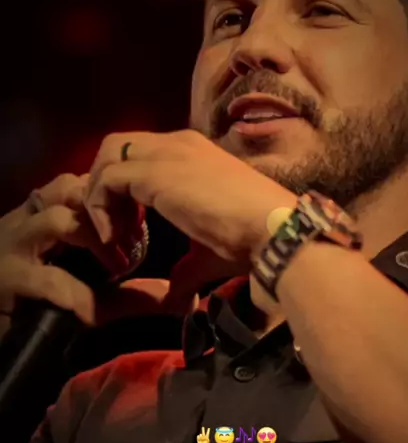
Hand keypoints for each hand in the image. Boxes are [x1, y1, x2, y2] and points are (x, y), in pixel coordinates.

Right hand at [0, 173, 199, 334]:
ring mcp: (13, 248)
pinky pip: (46, 279)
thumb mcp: (86, 292)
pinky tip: (93, 310)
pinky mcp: (8, 280)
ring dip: (95, 240)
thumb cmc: (35, 305)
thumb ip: (124, 293)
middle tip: (134, 236)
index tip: (142, 216)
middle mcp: (26, 222)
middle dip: (107, 209)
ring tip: (120, 266)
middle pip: (70, 190)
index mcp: (42, 215)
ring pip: (56, 221)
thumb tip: (168, 297)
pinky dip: (75, 293)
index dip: (114, 194)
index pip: (81, 183)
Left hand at [83, 129, 295, 265]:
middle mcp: (177, 144)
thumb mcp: (208, 253)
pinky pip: (107, 179)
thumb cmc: (250, 240)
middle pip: (117, 148)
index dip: (126, 191)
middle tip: (116, 229)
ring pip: (108, 158)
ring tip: (113, 236)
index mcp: (191, 153)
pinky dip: (100, 207)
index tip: (133, 232)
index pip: (140, 155)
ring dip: (99, 197)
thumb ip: (186, 269)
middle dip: (105, 186)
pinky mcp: (155, 172)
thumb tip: (177, 299)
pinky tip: (115, 238)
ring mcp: (166, 153)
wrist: (272, 230)